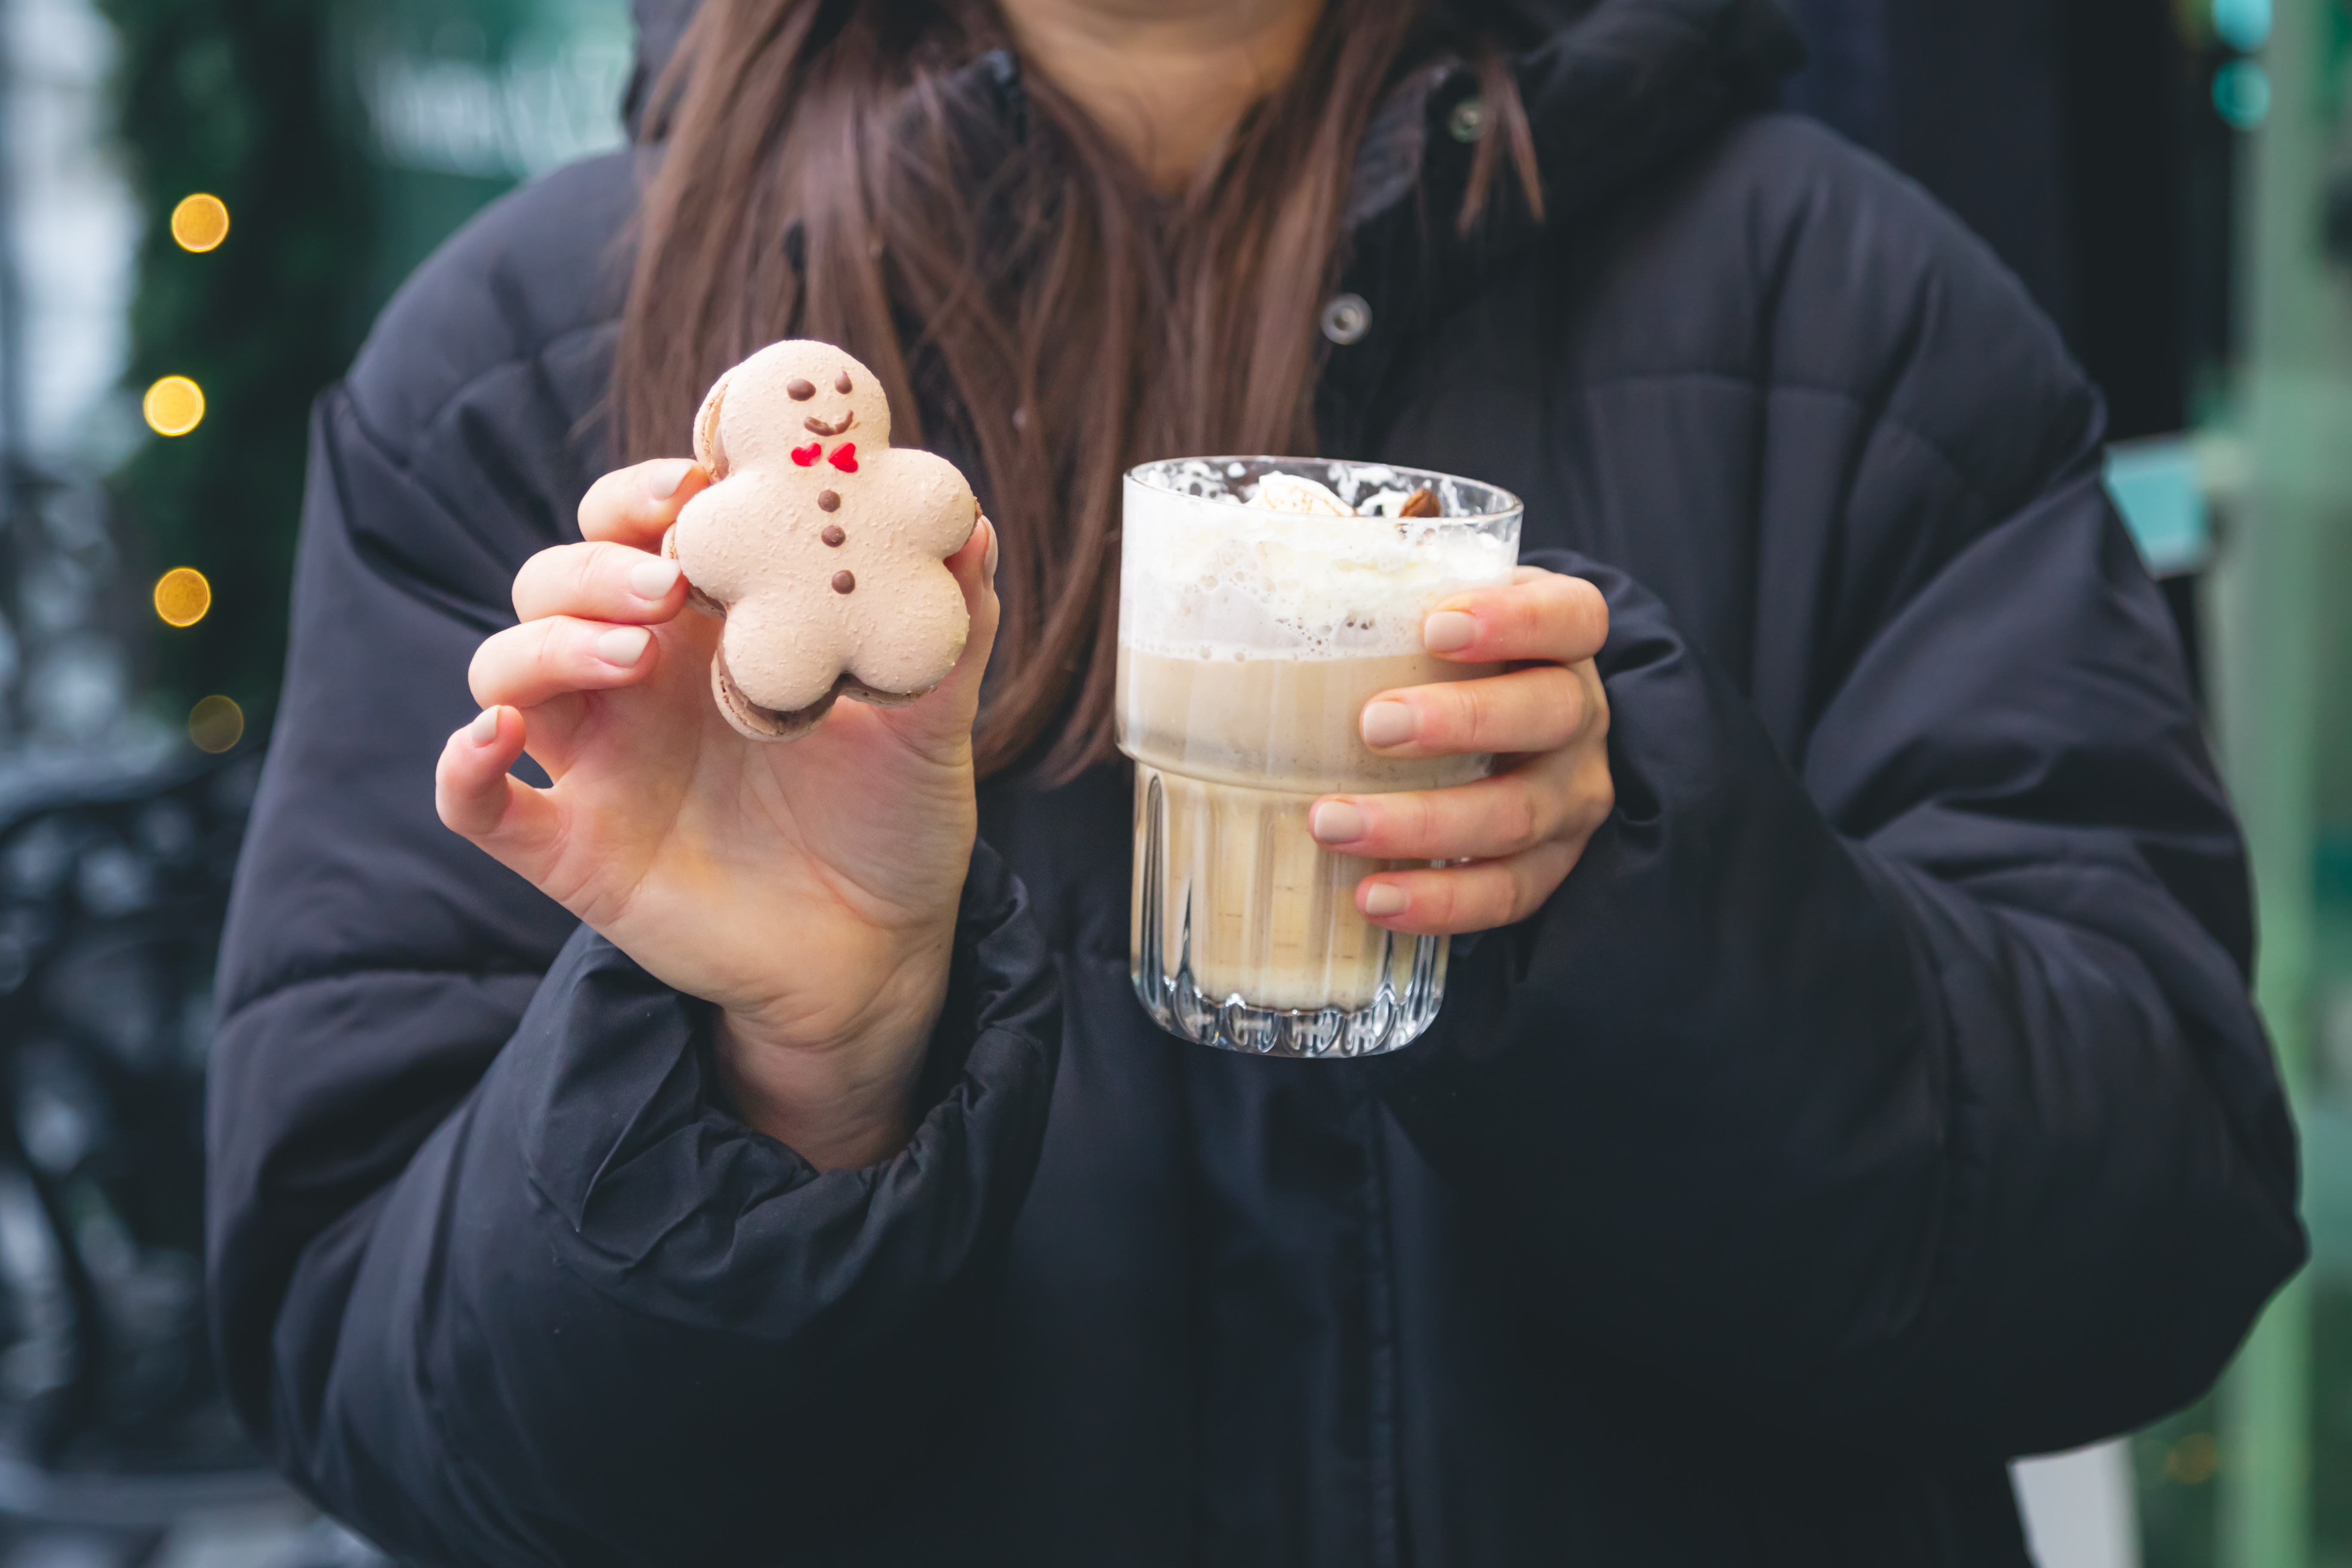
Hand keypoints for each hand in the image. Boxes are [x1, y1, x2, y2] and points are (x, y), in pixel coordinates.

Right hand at [434, 457, 997, 1168]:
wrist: (886, 949)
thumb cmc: (896, 819)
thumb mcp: (934, 720)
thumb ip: (950, 626)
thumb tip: (973, 527)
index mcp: (712, 629)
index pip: (639, 526)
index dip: (647, 492)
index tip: (695, 485)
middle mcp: (640, 681)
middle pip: (558, 580)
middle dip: (598, 565)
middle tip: (670, 586)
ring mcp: (598, 761)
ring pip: (506, 668)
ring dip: (547, 644)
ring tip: (632, 654)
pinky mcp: (574, 849)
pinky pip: (477, 804)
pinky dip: (462, 765)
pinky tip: (494, 739)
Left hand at [1309, 567, 1612, 933]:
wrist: (1508, 733)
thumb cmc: (1445, 662)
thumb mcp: (1432, 610)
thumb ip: (1377, 584)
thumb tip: (1256, 540)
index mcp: (1561, 640)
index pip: (1569, 617)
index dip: (1514, 620)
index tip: (1437, 626)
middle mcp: (1580, 717)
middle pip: (1546, 715)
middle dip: (1458, 721)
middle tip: (1371, 725)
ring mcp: (1571, 798)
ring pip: (1517, 815)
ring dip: (1422, 824)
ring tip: (1332, 823)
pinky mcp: (1548, 866)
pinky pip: (1505, 894)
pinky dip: (1439, 902)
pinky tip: (1372, 898)